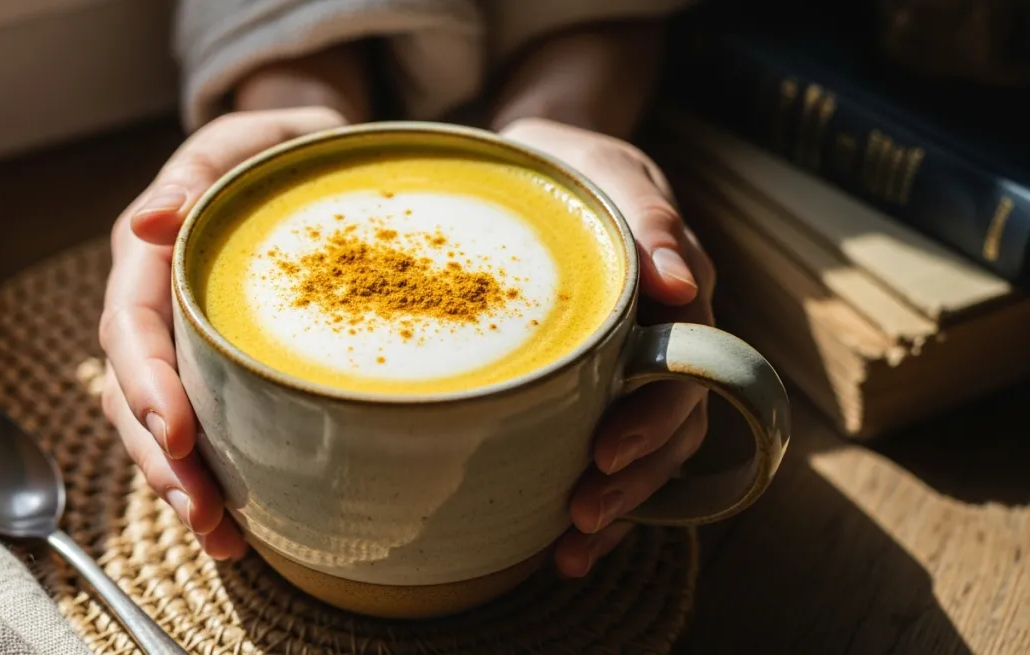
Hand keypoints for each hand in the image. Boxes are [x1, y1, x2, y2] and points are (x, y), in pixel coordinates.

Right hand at [99, 107, 347, 558]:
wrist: (310, 167)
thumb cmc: (281, 152)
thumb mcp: (246, 144)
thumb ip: (202, 170)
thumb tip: (151, 220)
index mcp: (152, 256)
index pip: (132, 326)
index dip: (146, 383)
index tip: (178, 431)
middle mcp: (155, 307)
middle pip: (136, 394)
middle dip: (162, 458)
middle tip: (203, 512)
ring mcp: (181, 345)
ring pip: (158, 425)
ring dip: (182, 485)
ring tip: (221, 538)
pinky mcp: (212, 371)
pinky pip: (200, 429)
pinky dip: (212, 478)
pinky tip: (239, 526)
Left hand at [500, 118, 716, 577]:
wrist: (538, 172)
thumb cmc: (575, 169)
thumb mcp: (610, 173)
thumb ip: (650, 219)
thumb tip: (685, 283)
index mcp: (682, 297)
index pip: (688, 371)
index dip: (655, 420)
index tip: (606, 451)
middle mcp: (669, 342)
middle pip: (675, 427)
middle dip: (635, 478)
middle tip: (583, 513)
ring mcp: (635, 370)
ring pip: (650, 452)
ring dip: (619, 504)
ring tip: (569, 550)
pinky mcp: (600, 387)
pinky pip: (612, 451)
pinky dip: (597, 498)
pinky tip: (558, 545)